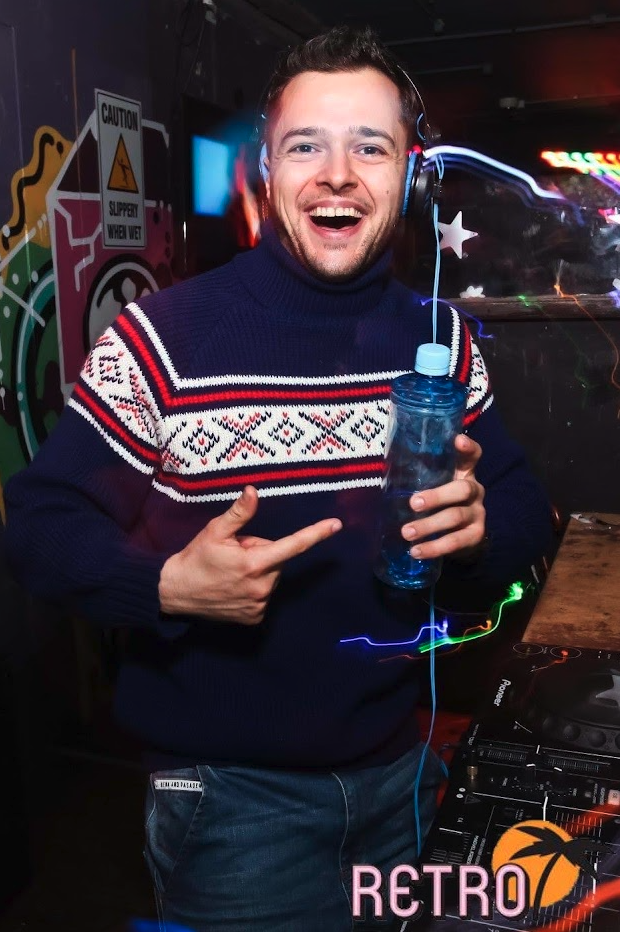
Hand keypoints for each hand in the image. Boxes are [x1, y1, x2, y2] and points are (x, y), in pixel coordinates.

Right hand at [159, 485, 341, 624]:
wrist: (174, 594)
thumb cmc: (195, 559)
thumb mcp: (214, 532)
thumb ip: (239, 513)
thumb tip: (254, 491)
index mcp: (255, 563)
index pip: (293, 544)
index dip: (316, 533)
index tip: (336, 524)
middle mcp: (262, 586)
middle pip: (277, 559)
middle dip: (261, 552)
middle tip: (234, 554)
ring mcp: (259, 605)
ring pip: (271, 577)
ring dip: (258, 571)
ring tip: (230, 572)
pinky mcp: (255, 618)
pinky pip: (264, 595)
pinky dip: (253, 588)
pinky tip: (233, 588)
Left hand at [400, 434, 485, 561]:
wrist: (464, 537)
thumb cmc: (441, 504)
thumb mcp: (435, 486)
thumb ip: (422, 478)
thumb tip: (383, 470)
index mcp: (464, 474)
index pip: (472, 456)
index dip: (468, 448)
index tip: (457, 440)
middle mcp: (475, 491)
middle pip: (462, 489)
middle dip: (437, 496)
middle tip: (413, 503)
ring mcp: (478, 514)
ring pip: (455, 517)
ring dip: (429, 526)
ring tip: (406, 532)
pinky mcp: (475, 536)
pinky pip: (455, 542)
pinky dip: (434, 547)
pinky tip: (416, 551)